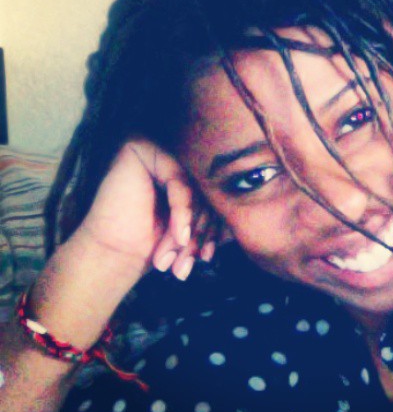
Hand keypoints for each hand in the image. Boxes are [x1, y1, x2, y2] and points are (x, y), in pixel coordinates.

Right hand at [78, 140, 216, 281]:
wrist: (114, 256)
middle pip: (205, 189)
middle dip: (201, 232)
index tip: (208, 257)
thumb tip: (259, 214)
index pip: (213, 192)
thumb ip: (221, 216)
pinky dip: (182, 211)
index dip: (215, 227)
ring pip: (194, 187)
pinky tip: (178, 235)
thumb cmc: (153, 243)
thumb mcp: (196, 228)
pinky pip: (178, 180)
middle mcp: (172, 154)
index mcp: (186, 169)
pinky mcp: (140, 147)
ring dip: (190, 228)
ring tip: (180, 258)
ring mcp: (157, 148)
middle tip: (190, 264)